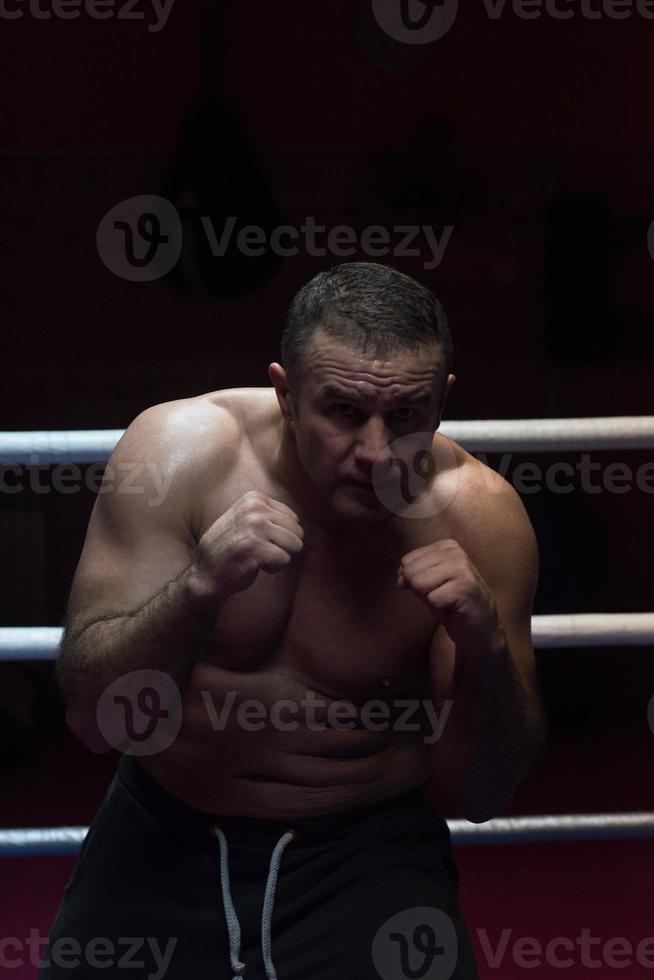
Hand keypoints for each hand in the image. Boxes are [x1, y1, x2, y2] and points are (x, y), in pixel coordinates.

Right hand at [190, 490, 303, 601]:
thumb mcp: (244, 518)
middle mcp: (254, 509)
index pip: (292, 518)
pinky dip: (274, 568)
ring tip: (258, 556)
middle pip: (296, 531)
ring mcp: (254, 527)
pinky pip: (285, 559)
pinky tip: (255, 565)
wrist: (206, 571)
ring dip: (280, 556)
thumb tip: (297, 520)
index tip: (259, 540)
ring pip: (294, 544)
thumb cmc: (230, 548)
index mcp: (254, 499)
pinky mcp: (256, 548)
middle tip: (260, 550)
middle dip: (283, 546)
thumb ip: (267, 514)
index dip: (280, 535)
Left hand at [397, 538, 502, 652]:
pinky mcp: (465, 587)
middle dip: (421, 591)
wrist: (480, 628)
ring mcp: (462, 568)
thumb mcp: (431, 583)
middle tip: (441, 597)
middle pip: (411, 572)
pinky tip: (454, 608)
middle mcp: (455, 552)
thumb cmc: (453, 604)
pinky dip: (439, 609)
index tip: (433, 589)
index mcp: (446, 546)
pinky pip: (432, 599)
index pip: (407, 561)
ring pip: (419, 583)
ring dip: (430, 599)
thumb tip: (400, 578)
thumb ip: (413, 574)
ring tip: (447, 601)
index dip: (412, 581)